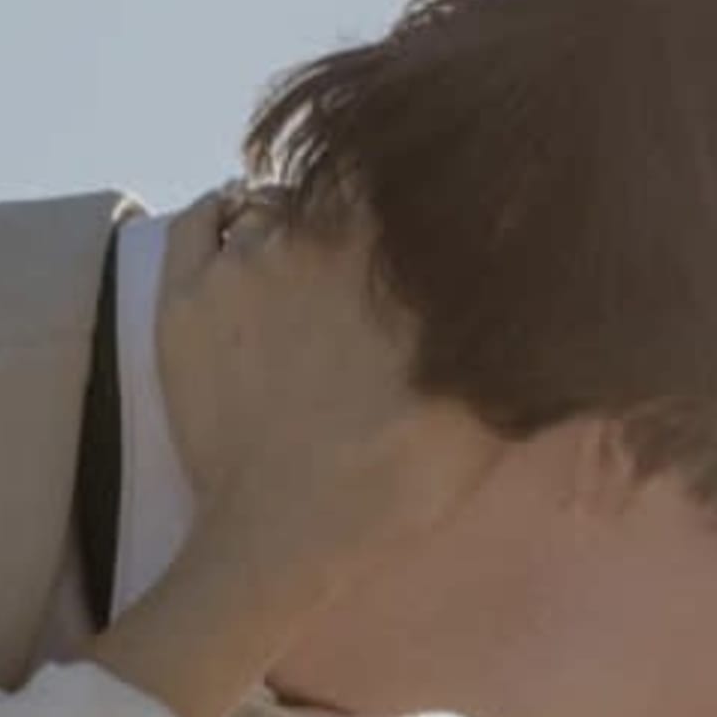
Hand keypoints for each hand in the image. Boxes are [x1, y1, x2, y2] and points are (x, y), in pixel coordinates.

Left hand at [183, 195, 509, 616]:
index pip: (398, 173)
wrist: (285, 543)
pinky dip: (218, 223)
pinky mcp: (184, 298)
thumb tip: (531, 278)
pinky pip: (198, 222)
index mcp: (389, 238)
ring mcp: (242, 259)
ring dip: (283, 231)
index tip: (405, 238)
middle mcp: (314, 225)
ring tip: (295, 290)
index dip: (403, 198)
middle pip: (332, 187)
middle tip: (350, 277)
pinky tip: (236, 255)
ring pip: (267, 207)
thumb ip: (511, 338)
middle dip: (343, 218)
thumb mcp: (483, 409)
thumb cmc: (391, 485)